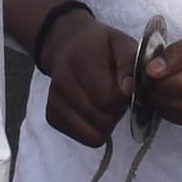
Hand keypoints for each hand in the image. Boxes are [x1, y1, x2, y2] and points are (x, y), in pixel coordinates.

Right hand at [35, 6, 138, 149]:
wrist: (68, 44)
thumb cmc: (101, 47)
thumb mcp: (121, 43)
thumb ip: (129, 64)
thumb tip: (128, 90)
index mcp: (80, 61)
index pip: (110, 99)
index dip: (123, 96)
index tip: (123, 84)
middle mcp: (62, 82)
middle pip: (103, 119)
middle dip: (115, 110)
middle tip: (114, 92)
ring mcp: (54, 101)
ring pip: (95, 134)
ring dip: (107, 121)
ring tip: (104, 100)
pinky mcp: (51, 116)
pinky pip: (85, 138)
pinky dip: (95, 129)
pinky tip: (93, 108)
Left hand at [138, 17, 181, 136]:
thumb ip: (180, 51)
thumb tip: (151, 71)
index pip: (164, 87)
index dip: (154, 73)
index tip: (158, 58)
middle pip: (164, 104)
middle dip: (158, 85)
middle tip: (169, 65)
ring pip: (171, 114)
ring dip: (168, 96)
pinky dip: (180, 105)